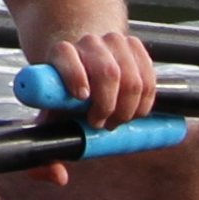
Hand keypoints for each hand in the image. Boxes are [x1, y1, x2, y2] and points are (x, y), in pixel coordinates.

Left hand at [27, 16, 162, 131]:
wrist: (85, 60)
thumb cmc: (67, 90)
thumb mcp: (52, 104)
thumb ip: (49, 123)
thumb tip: (54, 158)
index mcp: (61, 52)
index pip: (65, 55)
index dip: (74, 76)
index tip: (81, 97)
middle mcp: (88, 42)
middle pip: (107, 72)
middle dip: (107, 105)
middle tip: (100, 124)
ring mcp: (114, 41)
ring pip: (132, 80)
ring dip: (127, 109)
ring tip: (115, 121)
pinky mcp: (135, 46)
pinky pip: (149, 79)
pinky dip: (144, 102)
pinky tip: (134, 112)